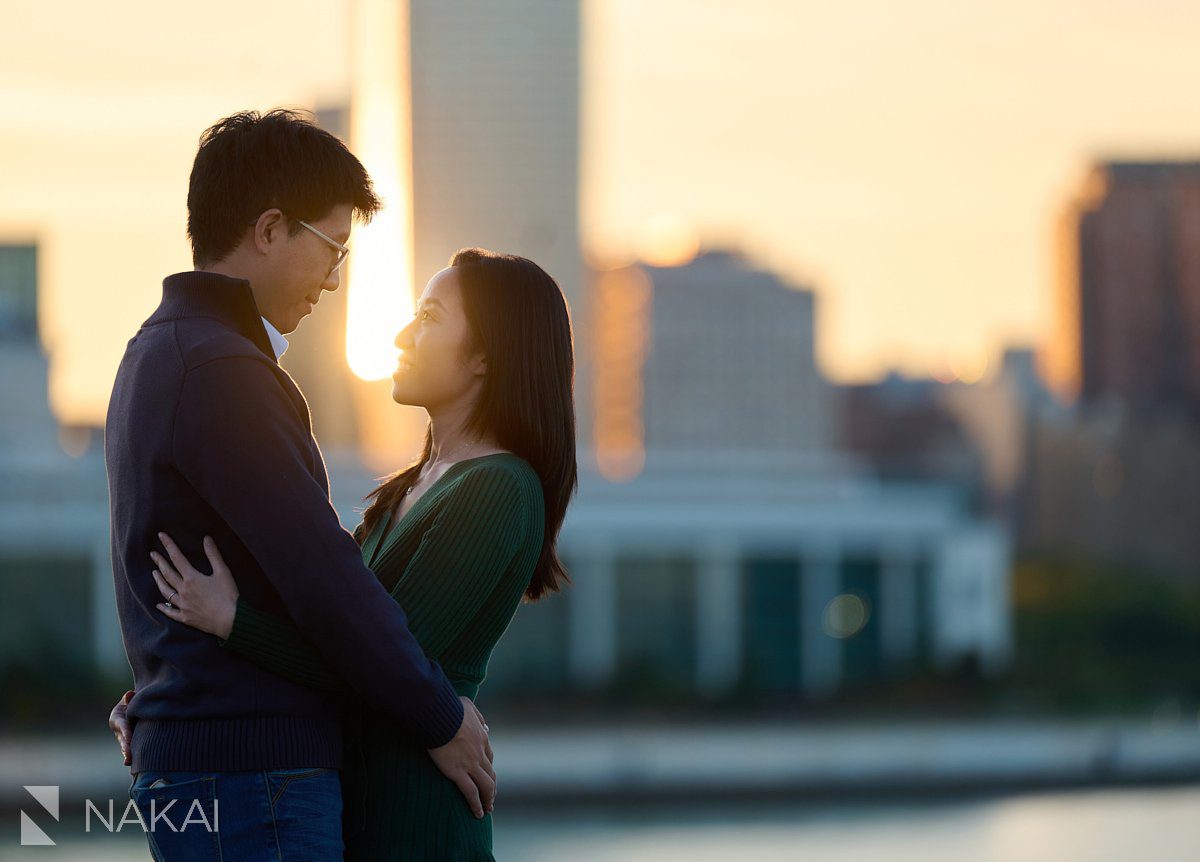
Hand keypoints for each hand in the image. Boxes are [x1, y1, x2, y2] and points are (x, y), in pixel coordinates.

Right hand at [109, 690, 133, 765]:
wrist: (132, 706)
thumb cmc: (131, 700)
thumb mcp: (129, 698)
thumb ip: (129, 698)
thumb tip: (130, 695)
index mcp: (117, 718)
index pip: (122, 726)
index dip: (126, 733)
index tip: (129, 739)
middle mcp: (120, 730)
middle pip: (123, 739)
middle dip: (126, 748)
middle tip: (129, 756)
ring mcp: (125, 736)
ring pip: (127, 746)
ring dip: (129, 754)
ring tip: (131, 762)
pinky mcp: (132, 740)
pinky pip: (132, 748)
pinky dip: (133, 755)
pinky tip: (135, 764)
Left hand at [151, 532, 238, 638]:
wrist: (230, 619)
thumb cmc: (228, 595)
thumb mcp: (223, 572)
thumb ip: (213, 555)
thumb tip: (206, 538)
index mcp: (192, 578)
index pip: (177, 558)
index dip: (169, 545)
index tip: (161, 536)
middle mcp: (183, 590)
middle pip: (168, 573)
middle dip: (159, 562)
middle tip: (153, 554)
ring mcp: (183, 605)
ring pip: (165, 591)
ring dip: (159, 581)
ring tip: (154, 573)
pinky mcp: (185, 617)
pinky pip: (170, 612)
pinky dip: (163, 608)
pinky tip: (158, 605)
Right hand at [427, 697, 495, 818]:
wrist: (440, 716)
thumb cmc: (450, 708)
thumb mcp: (469, 707)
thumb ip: (478, 717)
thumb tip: (486, 726)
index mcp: (481, 738)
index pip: (489, 756)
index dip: (488, 767)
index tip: (487, 774)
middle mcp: (480, 753)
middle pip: (490, 773)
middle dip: (492, 787)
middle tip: (491, 796)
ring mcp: (470, 764)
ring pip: (485, 786)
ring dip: (488, 798)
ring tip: (488, 809)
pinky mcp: (458, 773)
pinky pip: (471, 793)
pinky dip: (476, 804)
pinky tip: (478, 813)